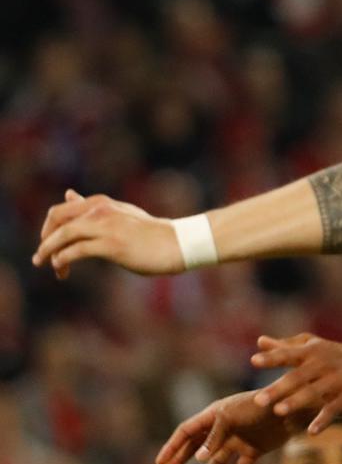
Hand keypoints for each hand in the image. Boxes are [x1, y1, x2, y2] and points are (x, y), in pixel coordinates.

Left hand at [33, 190, 182, 278]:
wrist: (178, 243)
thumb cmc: (151, 233)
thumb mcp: (120, 214)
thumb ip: (92, 208)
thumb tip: (68, 194)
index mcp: (102, 203)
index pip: (60, 210)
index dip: (48, 228)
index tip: (48, 243)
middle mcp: (101, 210)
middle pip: (56, 219)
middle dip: (44, 239)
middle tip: (41, 257)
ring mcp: (106, 227)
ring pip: (63, 235)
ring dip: (48, 252)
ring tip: (46, 265)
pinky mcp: (111, 245)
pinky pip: (75, 251)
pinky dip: (63, 260)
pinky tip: (62, 269)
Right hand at [156, 390, 305, 463]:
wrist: (292, 407)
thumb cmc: (260, 405)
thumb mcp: (232, 417)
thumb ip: (215, 437)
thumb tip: (197, 458)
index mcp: (216, 414)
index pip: (188, 431)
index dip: (173, 445)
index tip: (160, 462)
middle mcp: (226, 428)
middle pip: (199, 446)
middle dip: (182, 459)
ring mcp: (240, 439)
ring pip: (218, 460)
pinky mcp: (255, 449)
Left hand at [251, 333, 341, 433]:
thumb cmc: (334, 353)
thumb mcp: (313, 345)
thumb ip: (286, 345)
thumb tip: (259, 341)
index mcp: (311, 352)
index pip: (288, 354)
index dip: (272, 357)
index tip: (253, 361)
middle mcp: (322, 365)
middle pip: (297, 377)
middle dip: (278, 388)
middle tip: (258, 400)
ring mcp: (335, 381)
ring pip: (314, 392)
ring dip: (297, 402)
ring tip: (279, 411)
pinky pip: (334, 409)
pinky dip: (323, 420)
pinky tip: (311, 431)